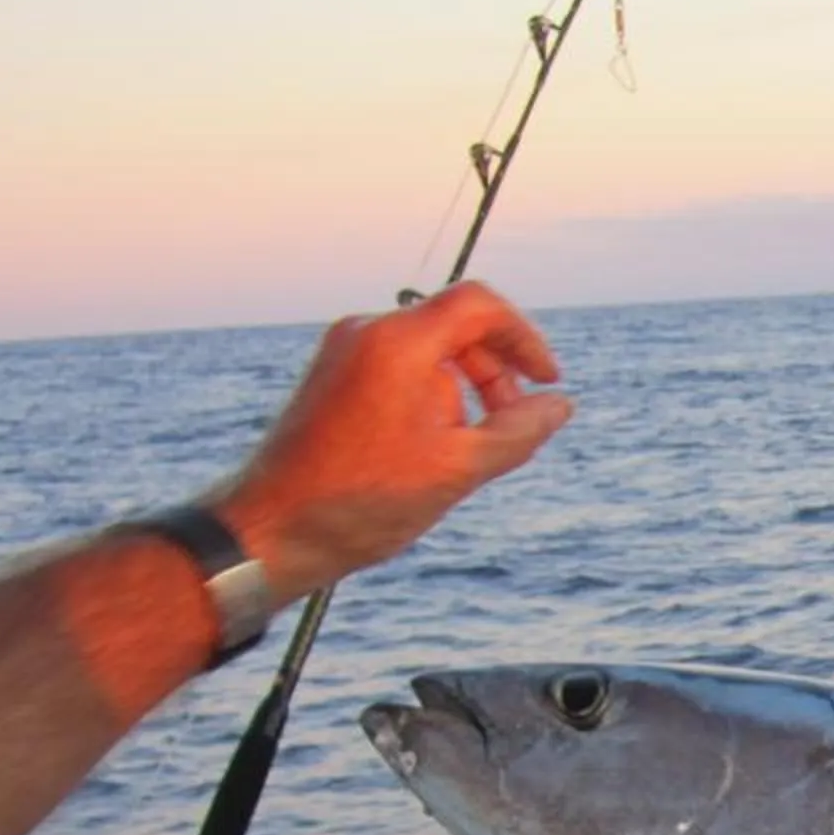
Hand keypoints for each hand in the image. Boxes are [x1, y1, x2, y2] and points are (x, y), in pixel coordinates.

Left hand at [210, 280, 572, 597]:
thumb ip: (519, 432)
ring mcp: (344, 353)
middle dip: (496, 371)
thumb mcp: (459, 468)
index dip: (525, 338)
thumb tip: (560, 405)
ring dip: (465, 390)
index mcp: (399, 342)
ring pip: (428, 351)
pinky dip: (432, 398)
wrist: (272, 530)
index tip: (547, 380)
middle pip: (455, 326)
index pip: (480, 304)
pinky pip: (399, 369)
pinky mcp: (333, 379)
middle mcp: (367, 333)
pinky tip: (433, 450)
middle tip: (515, 425)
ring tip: (470, 448)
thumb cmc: (360, 502)